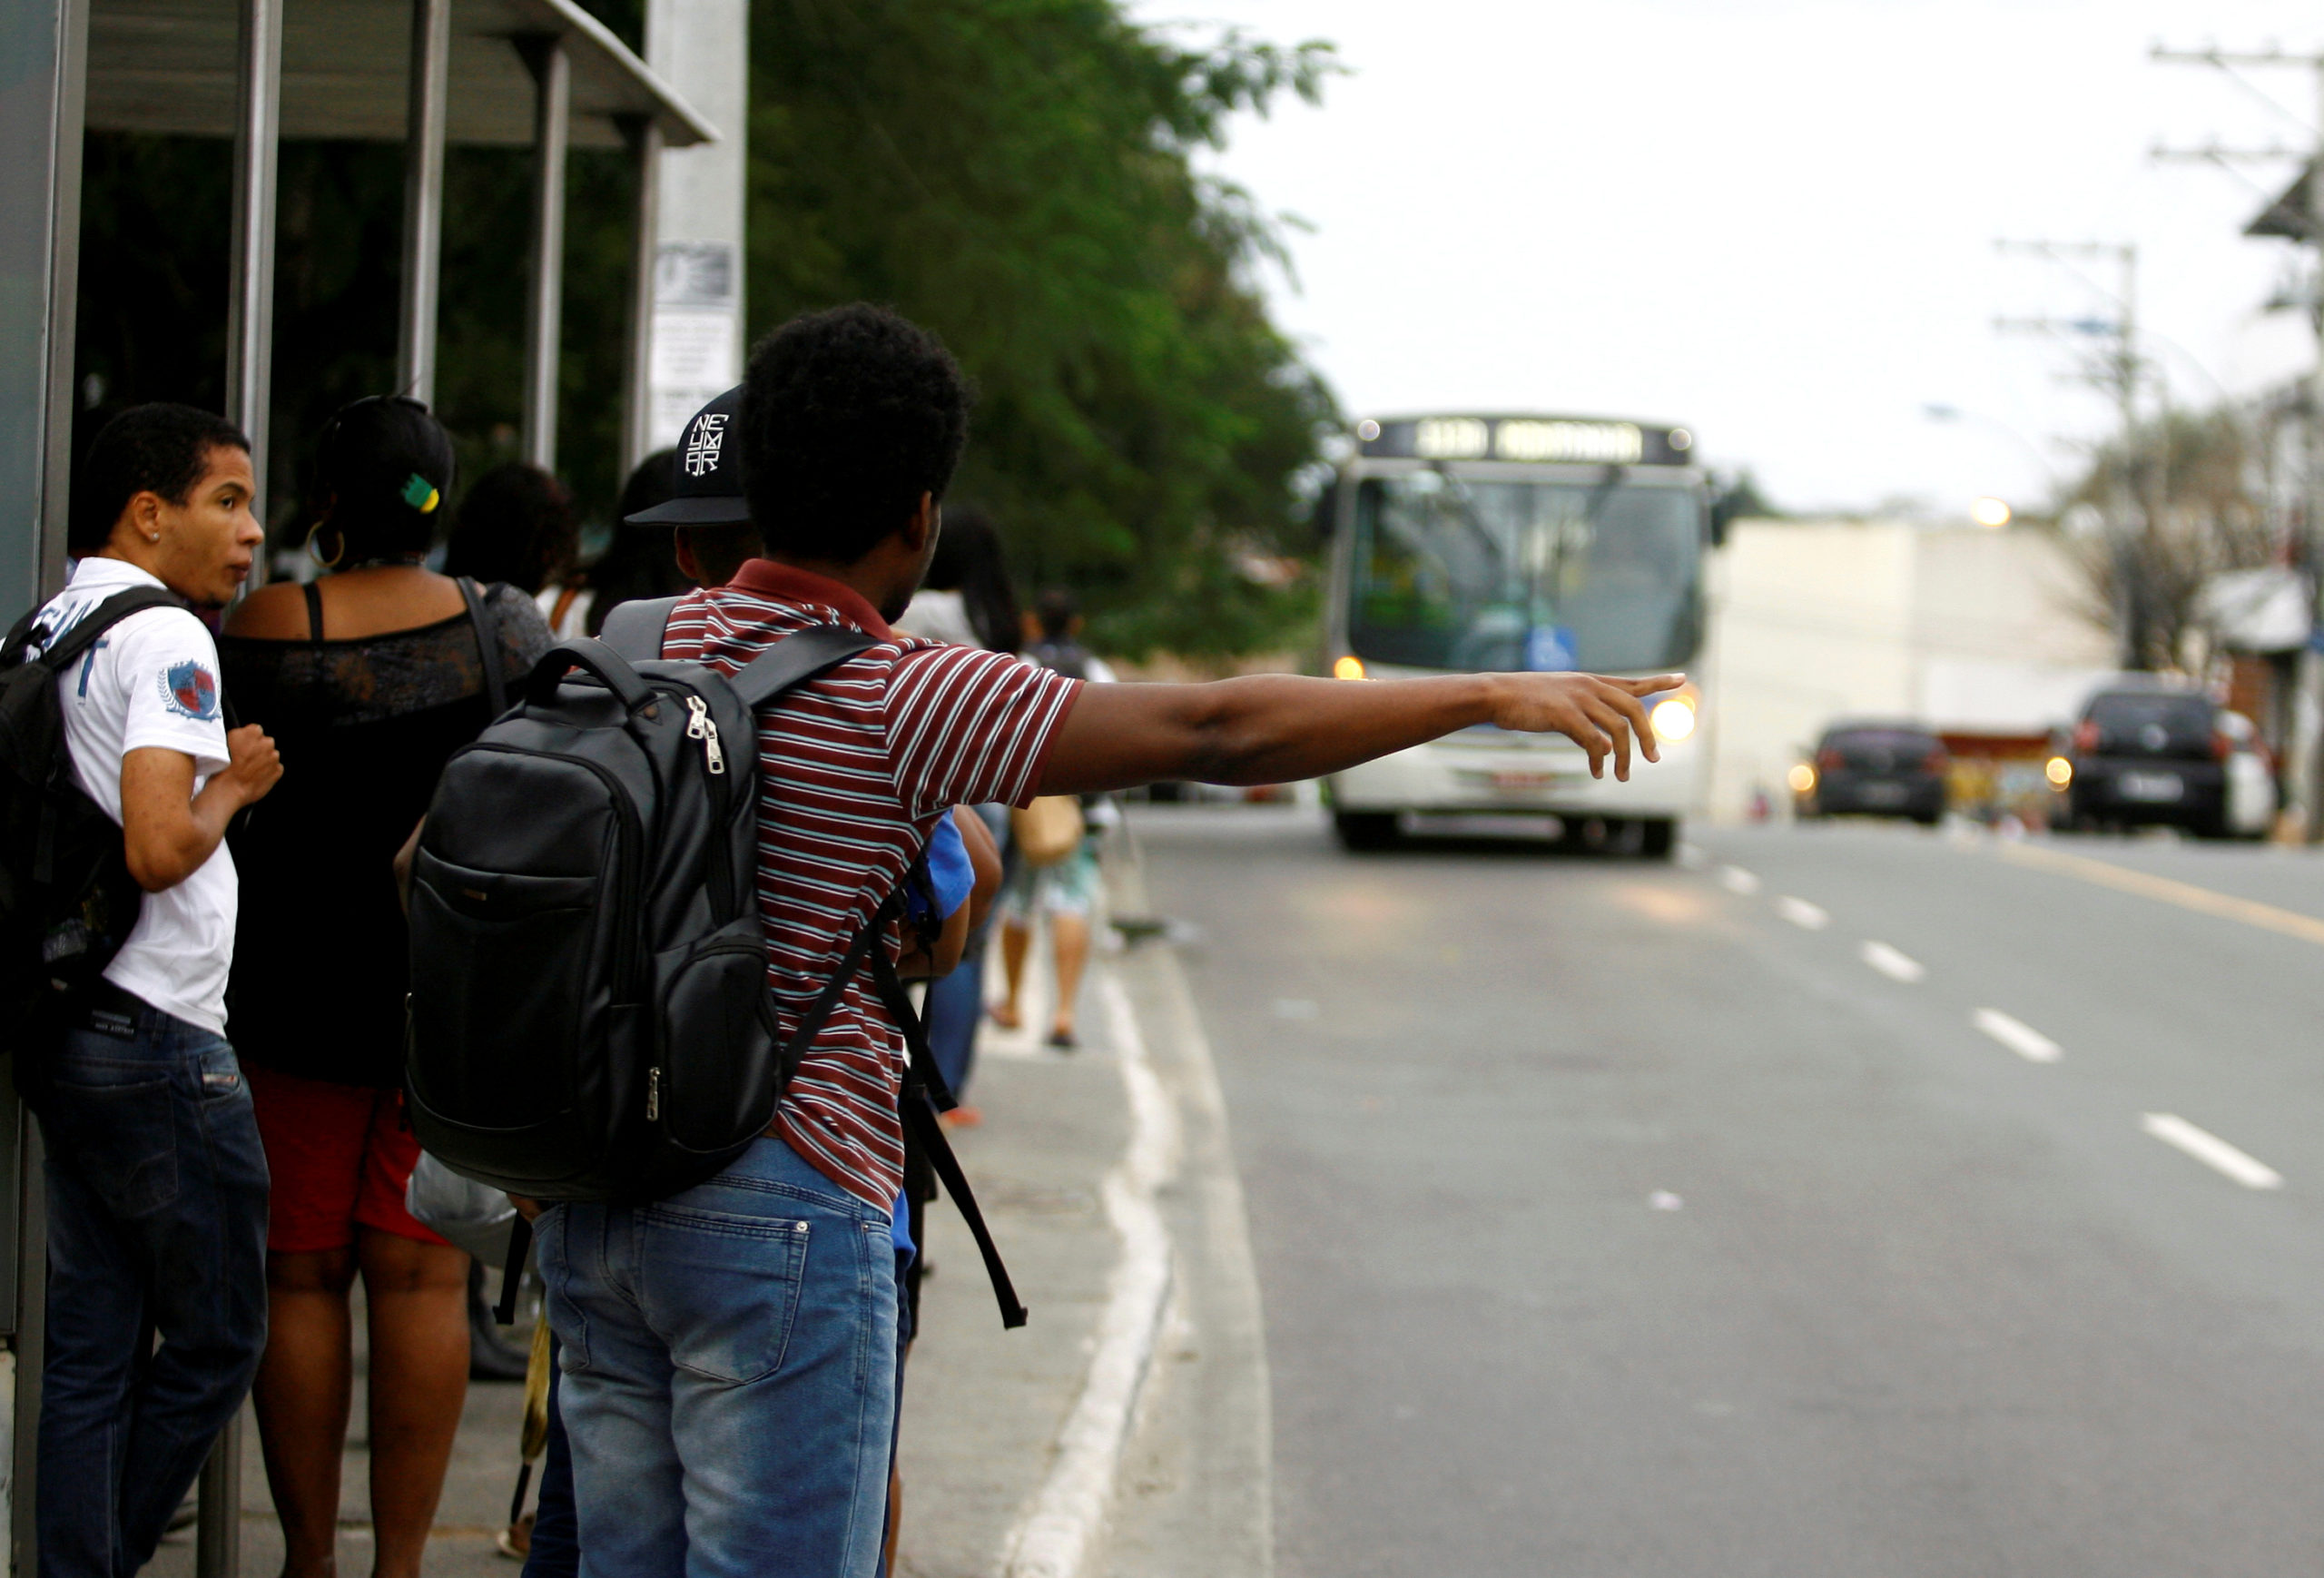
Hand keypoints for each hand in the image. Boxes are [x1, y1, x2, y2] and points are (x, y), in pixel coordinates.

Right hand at [221, 723, 282, 805]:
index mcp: (253, 732)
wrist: (229, 788)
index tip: (243, 746)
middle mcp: (267, 742)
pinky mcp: (278, 770)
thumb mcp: (225, 740)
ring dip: (264, 760)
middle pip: (266, 742)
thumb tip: (245, 733)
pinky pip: (275, 768)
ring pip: (271, 755)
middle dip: (259, 749)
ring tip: (250, 769)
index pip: (255, 730)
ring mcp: (274, 757)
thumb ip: (240, 734)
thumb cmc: (224, 765)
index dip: (249, 739)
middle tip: (247, 759)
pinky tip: (256, 776)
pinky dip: (268, 771)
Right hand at [1484, 672, 1684, 780]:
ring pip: (1618, 729)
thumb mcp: (1560, 702)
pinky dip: (1600, 759)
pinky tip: (1597, 771)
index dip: (1659, 682)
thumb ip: (1586, 719)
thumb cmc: (1523, 700)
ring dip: (1625, 756)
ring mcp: (1578, 699)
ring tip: (1622, 776)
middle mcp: (1590, 686)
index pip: (1632, 682)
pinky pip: (1594, 741)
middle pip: (1634, 709)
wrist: (1496, 695)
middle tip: (1653, 759)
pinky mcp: (1565, 715)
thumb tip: (1606, 745)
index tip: (1682, 679)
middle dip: (1647, 736)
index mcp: (1590, 682)